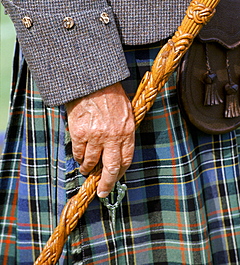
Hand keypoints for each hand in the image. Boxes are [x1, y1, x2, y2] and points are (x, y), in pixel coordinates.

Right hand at [65, 82, 134, 197]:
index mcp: (127, 131)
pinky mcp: (79, 133)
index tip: (115, 178)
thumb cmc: (111, 93)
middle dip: (106, 184)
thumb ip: (125, 130)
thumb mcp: (127, 111)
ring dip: (88, 169)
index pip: (126, 160)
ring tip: (86, 169)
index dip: (120, 173)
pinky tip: (79, 156)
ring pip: (90, 162)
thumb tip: (120, 147)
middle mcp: (112, 137)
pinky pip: (78, 152)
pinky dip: (78, 157)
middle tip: (102, 192)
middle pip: (110, 168)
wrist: (93, 81)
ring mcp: (95, 136)